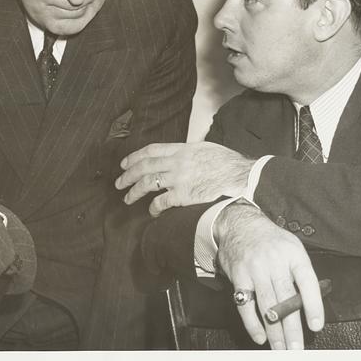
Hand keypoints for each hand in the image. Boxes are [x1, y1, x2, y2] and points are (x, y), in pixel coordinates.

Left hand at [115, 142, 252, 215]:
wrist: (241, 175)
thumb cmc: (228, 162)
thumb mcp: (206, 148)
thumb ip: (188, 151)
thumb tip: (179, 155)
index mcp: (182, 149)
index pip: (151, 150)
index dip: (134, 157)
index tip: (124, 163)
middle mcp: (177, 162)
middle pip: (145, 167)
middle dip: (128, 175)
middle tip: (119, 183)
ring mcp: (179, 178)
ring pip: (148, 183)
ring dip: (134, 191)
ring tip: (127, 198)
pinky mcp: (184, 195)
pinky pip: (162, 201)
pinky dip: (153, 207)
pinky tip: (151, 211)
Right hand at [214, 203, 323, 349]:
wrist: (240, 224)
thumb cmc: (271, 241)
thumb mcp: (292, 247)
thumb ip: (301, 273)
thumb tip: (311, 305)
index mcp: (293, 254)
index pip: (307, 281)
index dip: (313, 305)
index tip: (316, 326)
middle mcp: (274, 261)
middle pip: (285, 299)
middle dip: (292, 328)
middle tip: (297, 349)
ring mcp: (255, 269)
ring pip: (266, 305)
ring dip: (274, 331)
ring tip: (281, 349)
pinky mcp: (238, 276)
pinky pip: (245, 304)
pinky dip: (252, 323)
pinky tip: (259, 336)